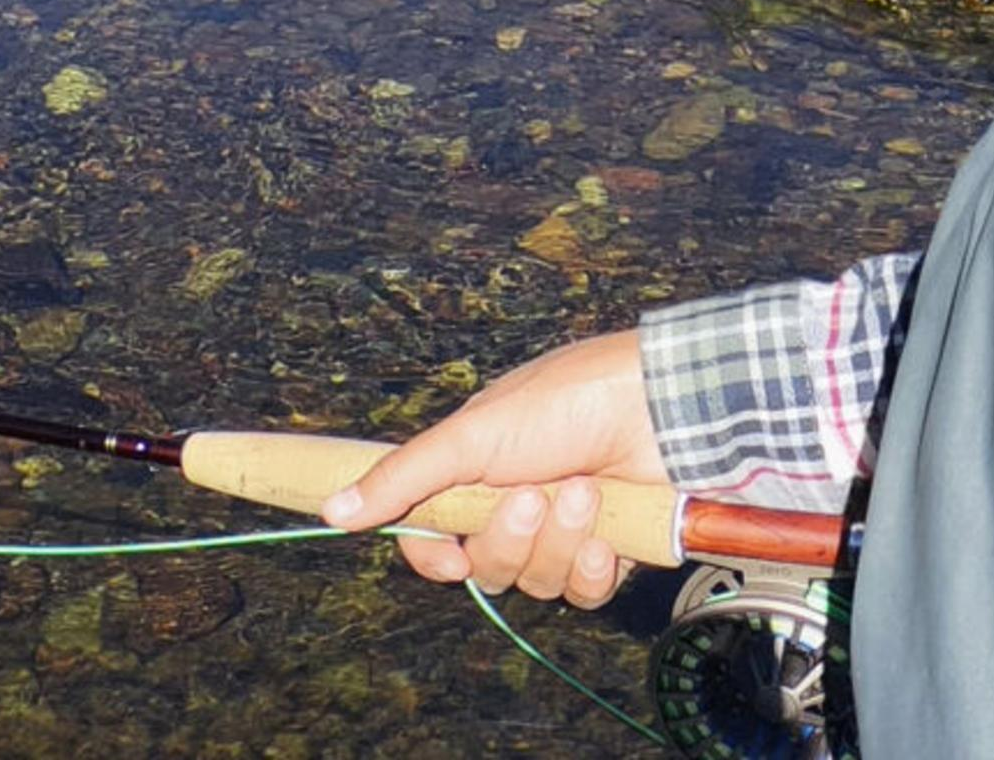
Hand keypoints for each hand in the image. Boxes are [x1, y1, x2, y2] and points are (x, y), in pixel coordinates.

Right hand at [318, 328, 669, 608]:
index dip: (437, 557)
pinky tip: (609, 538)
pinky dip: (594, 570)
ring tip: (586, 493)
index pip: (435, 541)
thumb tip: (333, 511)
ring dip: (559, 542)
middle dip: (510, 538)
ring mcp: (567, 529)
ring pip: (537, 580)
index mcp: (477, 476)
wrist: (660, 404)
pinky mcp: (614, 549)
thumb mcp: (472, 435)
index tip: (450, 555)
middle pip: (487, 567)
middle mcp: (518, 505)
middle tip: (536, 495)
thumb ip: (403, 477)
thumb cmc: (568, 401)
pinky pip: (585, 592)